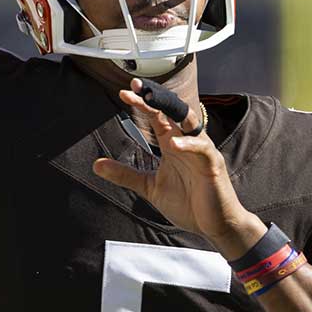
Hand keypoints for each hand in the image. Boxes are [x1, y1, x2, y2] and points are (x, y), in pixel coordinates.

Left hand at [92, 78, 265, 256]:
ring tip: (151, 101)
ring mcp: (201, 151)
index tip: (124, 92)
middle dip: (155, 97)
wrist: (215, 225)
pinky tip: (173, 143)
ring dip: (171, 110)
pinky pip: (202, 148)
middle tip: (136, 87)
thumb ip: (125, 174)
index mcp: (172, 143)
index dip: (142, 103)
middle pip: (171, 111)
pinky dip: (188, 144)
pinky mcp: (212, 164)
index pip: (157, 116)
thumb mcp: (149, 187)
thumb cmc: (188, 204)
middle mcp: (186, 142)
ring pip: (189, 121)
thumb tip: (96, 165)